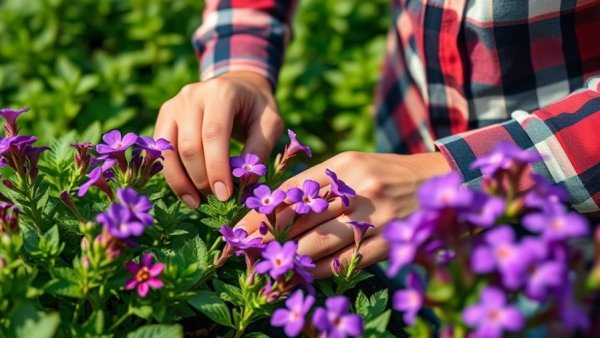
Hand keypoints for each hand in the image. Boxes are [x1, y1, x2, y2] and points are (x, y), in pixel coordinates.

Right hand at [154, 71, 282, 207]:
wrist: (238, 86)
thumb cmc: (257, 107)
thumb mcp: (271, 122)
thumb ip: (260, 149)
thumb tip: (244, 181)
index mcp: (221, 92)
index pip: (214, 134)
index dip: (217, 167)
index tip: (225, 195)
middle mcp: (192, 95)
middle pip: (189, 145)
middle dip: (201, 178)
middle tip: (218, 198)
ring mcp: (174, 105)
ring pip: (169, 151)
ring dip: (181, 182)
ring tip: (198, 202)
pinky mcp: (165, 116)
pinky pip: (162, 151)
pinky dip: (172, 175)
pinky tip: (187, 193)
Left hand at [237, 151, 450, 278]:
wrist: (443, 180)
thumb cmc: (389, 173)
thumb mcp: (355, 166)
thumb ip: (321, 184)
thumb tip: (279, 208)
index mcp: (344, 166)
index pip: (292, 192)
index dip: (262, 214)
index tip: (241, 230)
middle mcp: (356, 189)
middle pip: (301, 220)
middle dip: (268, 240)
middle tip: (244, 254)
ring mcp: (374, 217)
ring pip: (319, 244)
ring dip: (289, 261)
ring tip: (266, 271)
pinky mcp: (388, 242)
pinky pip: (346, 262)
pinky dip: (320, 272)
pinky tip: (302, 278)